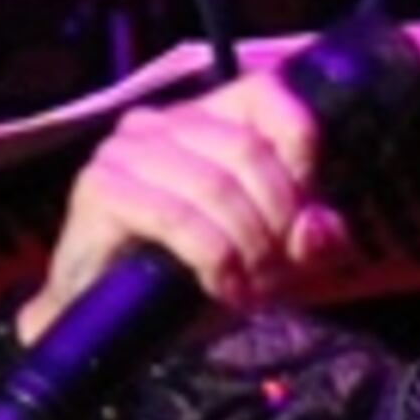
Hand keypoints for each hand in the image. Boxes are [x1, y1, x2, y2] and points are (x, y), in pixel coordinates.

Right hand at [15, 67, 350, 344]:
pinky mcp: (101, 187)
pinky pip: (175, 216)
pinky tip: (219, 288)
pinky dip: (210, 258)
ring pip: (214, 184)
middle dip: (275, 222)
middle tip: (276, 275)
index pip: (268, 96)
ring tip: (249, 289)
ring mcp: (125, 149)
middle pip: (248, 149)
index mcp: (207, 116)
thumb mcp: (269, 257)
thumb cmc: (188, 277)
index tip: (302, 222)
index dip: (300, 156)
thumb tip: (318, 229)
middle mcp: (163, 120)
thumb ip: (308, 240)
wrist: (109, 324)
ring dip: (246, 247)